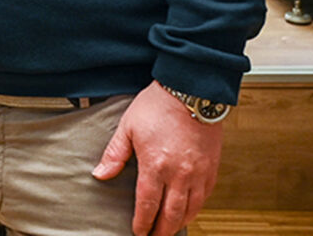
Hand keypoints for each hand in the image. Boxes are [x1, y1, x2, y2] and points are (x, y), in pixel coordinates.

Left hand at [92, 81, 223, 235]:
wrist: (190, 91)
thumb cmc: (157, 106)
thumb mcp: (128, 127)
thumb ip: (115, 154)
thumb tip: (100, 175)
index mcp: (156, 166)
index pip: (148, 205)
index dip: (143, 223)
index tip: (138, 232)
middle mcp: (180, 174)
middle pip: (171, 214)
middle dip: (162, 230)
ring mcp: (199, 173)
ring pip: (191, 209)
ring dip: (180, 223)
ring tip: (170, 229)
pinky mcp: (212, 168)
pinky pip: (206, 197)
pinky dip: (197, 208)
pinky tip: (190, 211)